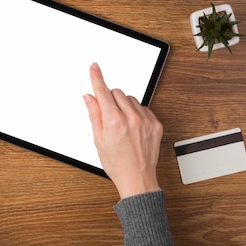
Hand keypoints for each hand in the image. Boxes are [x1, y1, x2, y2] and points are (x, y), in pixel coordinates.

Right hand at [83, 63, 162, 198]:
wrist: (137, 178)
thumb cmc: (116, 163)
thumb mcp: (98, 139)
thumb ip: (94, 114)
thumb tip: (89, 97)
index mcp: (114, 121)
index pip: (103, 91)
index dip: (97, 77)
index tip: (94, 67)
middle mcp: (131, 118)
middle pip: (117, 92)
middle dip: (110, 99)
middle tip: (108, 115)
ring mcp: (145, 120)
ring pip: (130, 98)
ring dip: (123, 105)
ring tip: (121, 123)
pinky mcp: (156, 124)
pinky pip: (143, 107)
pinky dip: (136, 112)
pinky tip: (132, 126)